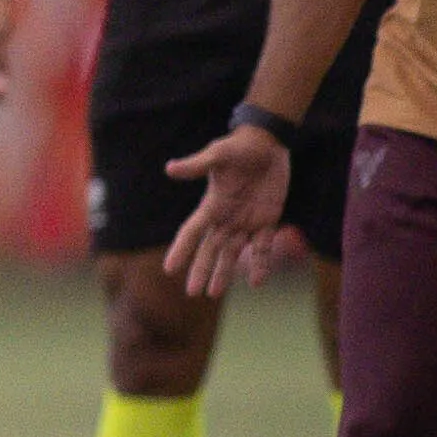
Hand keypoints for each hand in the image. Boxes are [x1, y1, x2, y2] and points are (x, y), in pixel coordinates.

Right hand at [160, 127, 291, 297]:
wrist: (268, 143)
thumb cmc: (240, 146)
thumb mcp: (218, 154)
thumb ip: (196, 165)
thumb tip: (169, 168)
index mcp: (212, 204)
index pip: (192, 232)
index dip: (181, 250)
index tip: (169, 269)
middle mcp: (226, 218)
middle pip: (210, 249)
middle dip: (201, 270)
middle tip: (192, 292)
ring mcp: (247, 222)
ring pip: (232, 253)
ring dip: (224, 273)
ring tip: (213, 293)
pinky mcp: (267, 221)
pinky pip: (262, 248)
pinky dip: (260, 265)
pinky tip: (256, 283)